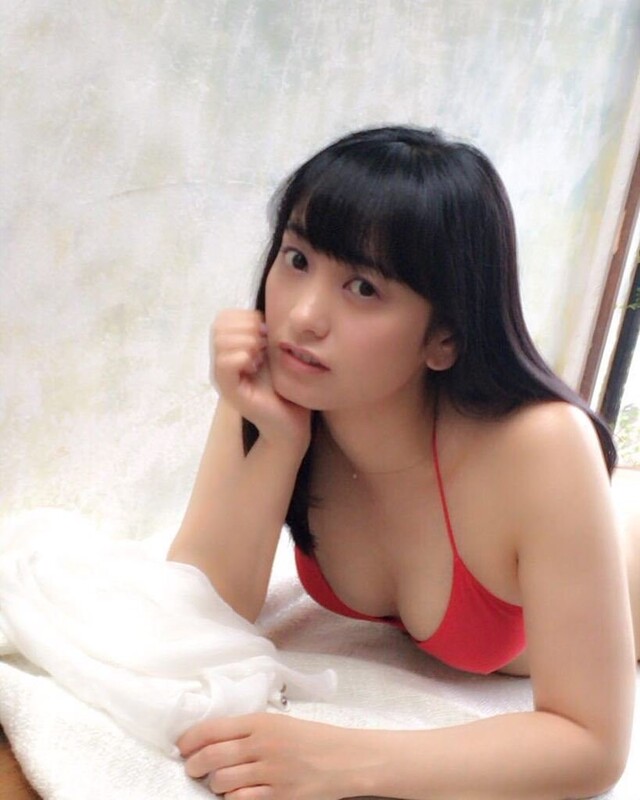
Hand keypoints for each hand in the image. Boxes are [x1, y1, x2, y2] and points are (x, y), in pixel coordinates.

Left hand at [177, 713, 359, 799]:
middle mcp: (262, 745)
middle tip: (192, 768)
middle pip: (210, 757)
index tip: (182, 747)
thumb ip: (248, 730)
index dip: (190, 740)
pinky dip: (233, 799)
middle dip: (193, 765)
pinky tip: (237, 794)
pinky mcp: (279, 796)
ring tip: (220, 782)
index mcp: (261, 722)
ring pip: (222, 782)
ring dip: (215, 784)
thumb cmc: (311, 739)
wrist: (345, 758)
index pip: (212, 729)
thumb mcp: (279, 724)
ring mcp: (270, 772)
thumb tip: (211, 739)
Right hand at [211, 310, 310, 450]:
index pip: (223, 318)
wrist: (291, 421)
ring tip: (260, 355)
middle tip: (264, 345)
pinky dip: (242, 357)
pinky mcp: (229, 391)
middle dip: (247, 328)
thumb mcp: (275, 352)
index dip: (246, 317)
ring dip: (246, 341)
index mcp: (230, 350)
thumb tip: (260, 313)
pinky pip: (224, 363)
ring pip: (221, 342)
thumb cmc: (286, 387)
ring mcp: (223, 377)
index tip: (266, 331)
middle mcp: (221, 362)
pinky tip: (255, 364)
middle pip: (220, 326)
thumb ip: (264, 333)